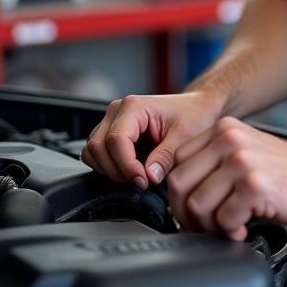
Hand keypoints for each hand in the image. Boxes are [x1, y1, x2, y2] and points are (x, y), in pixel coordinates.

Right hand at [81, 90, 223, 189]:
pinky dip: (108, 167)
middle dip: (118, 171)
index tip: (144, 181)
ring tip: (138, 174)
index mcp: (134, 106)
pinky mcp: (109, 132)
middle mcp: (117, 110)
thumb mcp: (185, 136)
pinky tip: (131, 169)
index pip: (116, 140)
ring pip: (92, 152)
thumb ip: (166, 156)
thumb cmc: (192, 115)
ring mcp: (110, 121)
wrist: (194, 108)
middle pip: (98, 147)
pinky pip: (96, 154)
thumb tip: (149, 176)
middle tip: (143, 180)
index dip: (127, 166)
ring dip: (111, 170)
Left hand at [167, 117, 286, 239]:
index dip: (181, 193)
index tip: (195, 209)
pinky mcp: (255, 185)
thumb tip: (180, 195)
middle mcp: (230, 140)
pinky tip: (247, 226)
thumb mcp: (247, 153)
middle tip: (210, 224)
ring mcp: (242, 161)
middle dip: (189, 213)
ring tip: (233, 224)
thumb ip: (215, 163)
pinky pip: (223, 220)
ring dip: (212, 225)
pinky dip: (232, 231)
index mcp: (225, 130)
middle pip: (178, 185)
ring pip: (196, 205)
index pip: (176, 162)